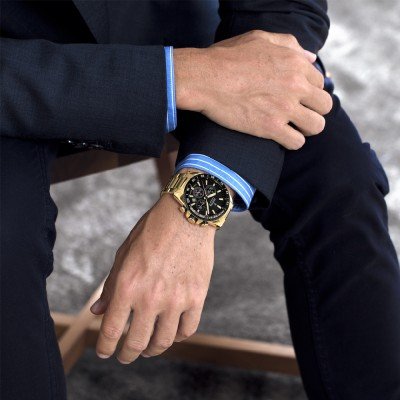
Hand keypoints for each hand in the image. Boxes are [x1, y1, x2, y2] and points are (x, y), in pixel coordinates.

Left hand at [90, 194, 214, 362]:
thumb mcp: (123, 254)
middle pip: (136, 343)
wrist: (186, 216)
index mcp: (127, 286)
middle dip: (126, 355)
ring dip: (152, 350)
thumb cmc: (151, 232)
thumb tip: (97, 311)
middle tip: (125, 356)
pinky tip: (172, 332)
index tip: (104, 352)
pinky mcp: (197, 296)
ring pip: (163, 341)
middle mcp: (151, 297)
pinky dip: (177, 336)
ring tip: (148, 348)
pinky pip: (187, 329)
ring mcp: (176, 299)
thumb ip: (111, 286)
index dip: (104, 348)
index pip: (111, 331)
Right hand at [174, 30, 332, 149]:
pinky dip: (290, 142)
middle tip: (298, 114)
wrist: (205, 78)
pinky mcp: (270, 128)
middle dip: (313, 110)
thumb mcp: (259, 38)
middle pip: (325, 106)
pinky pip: (296, 142)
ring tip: (293, 128)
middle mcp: (295, 85)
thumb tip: (311, 57)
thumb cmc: (227, 57)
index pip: (320, 83)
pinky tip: (280, 137)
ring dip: (306, 129)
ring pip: (317, 126)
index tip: (296, 97)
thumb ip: (289, 44)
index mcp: (295, 63)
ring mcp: (284, 108)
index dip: (309, 92)